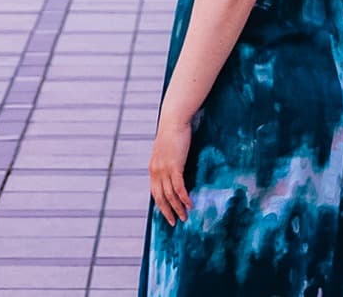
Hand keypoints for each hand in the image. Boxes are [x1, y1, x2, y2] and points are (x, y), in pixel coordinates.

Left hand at [149, 112, 192, 227]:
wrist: (174, 120)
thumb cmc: (172, 133)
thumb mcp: (165, 151)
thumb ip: (166, 162)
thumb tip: (172, 171)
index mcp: (153, 168)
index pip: (155, 192)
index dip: (161, 205)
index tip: (167, 214)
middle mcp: (156, 171)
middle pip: (160, 198)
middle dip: (167, 212)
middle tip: (174, 222)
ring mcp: (164, 169)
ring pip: (170, 195)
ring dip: (178, 208)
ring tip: (185, 217)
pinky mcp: (175, 166)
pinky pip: (179, 187)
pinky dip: (184, 198)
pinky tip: (189, 204)